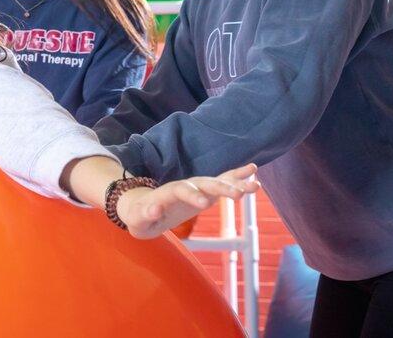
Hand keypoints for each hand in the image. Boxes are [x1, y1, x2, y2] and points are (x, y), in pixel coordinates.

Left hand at [117, 164, 258, 238]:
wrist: (141, 208)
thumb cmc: (139, 217)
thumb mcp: (137, 220)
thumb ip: (145, 214)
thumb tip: (155, 208)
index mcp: (165, 194)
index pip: (178, 190)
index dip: (190, 195)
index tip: (203, 203)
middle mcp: (183, 187)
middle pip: (202, 183)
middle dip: (220, 187)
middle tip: (239, 193)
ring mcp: (195, 188)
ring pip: (215, 182)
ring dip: (234, 182)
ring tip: (255, 185)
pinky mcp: (204, 193)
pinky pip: (222, 182)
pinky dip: (236, 177)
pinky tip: (253, 171)